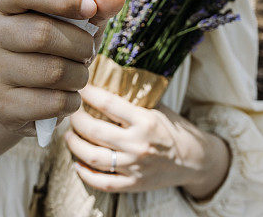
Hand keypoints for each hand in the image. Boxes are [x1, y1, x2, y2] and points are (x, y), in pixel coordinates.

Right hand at [0, 0, 124, 137]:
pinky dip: (72, 100)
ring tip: (79, 71)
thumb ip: (96, 0)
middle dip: (80, 43)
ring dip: (80, 74)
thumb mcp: (73, 14)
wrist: (19, 85)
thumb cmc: (52, 35)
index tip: (89, 8)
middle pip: (41, 34)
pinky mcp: (0, 104)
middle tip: (88, 48)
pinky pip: (52, 103)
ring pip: (51, 71)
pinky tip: (68, 94)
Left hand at [65, 84, 230, 198]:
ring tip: (68, 135)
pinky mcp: (133, 184)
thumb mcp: (157, 107)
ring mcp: (135, 167)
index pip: (108, 104)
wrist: (194, 160)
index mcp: (145, 120)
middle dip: (76, 120)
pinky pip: (103, 182)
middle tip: (69, 111)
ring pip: (94, 157)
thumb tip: (105, 78)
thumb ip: (133, 98)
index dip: (89, 93)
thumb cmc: (172, 128)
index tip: (79, 86)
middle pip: (96, 131)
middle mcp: (139, 144)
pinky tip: (77, 163)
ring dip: (75, 145)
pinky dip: (85, 174)